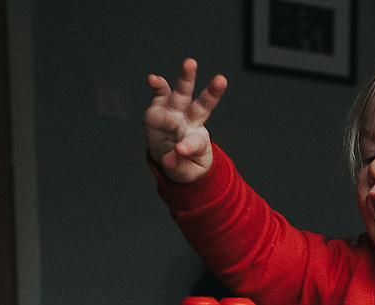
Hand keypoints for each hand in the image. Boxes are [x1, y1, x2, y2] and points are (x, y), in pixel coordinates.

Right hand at [144, 58, 226, 183]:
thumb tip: (169, 159)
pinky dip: (157, 85)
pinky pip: (160, 94)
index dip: (188, 146)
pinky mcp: (158, 109)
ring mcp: (173, 113)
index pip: (195, 141)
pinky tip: (153, 77)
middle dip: (210, 92)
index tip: (181, 151)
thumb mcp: (185, 171)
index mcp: (198, 139)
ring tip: (191, 63)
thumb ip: (178, 165)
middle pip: (201, 105)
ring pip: (182, 93)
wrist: (170, 159)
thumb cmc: (184, 164)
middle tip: (221, 80)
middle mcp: (188, 122)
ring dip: (186, 77)